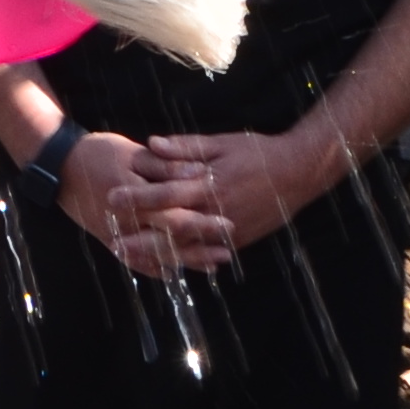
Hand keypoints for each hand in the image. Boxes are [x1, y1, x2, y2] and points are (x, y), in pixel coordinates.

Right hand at [55, 131, 216, 275]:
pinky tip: (177, 271)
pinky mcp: (109, 241)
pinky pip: (136, 261)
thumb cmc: (98, 153)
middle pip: (170, 238)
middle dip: (200, 245)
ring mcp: (116, 236)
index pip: (175, 213)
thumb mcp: (133, 153)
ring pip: (156, 255)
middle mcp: (127, 222)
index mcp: (136, 196)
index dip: (202, 220)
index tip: (229, 223)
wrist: (59, 166)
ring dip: (186, 261)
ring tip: (213, 265)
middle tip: (228, 250)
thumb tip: (199, 173)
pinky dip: (157, 267)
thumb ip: (167, 165)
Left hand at [126, 125, 340, 263]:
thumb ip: (185, 147)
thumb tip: (151, 144)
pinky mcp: (236, 241)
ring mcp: (226, 231)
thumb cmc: (257, 152)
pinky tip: (161, 265)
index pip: (165, 194)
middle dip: (139, 237)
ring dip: (154, 253)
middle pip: (169, 230)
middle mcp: (215, 212)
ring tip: (128, 255)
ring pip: (184, 248)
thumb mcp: (221, 143)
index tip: (111, 197)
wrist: (298, 173)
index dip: (137, 197)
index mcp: (209, 184)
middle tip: (112, 241)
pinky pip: (204, 255)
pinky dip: (182, 261)